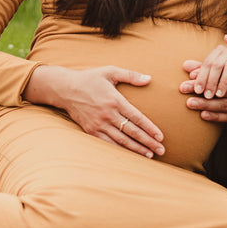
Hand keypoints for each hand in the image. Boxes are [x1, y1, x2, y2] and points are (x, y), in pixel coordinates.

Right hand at [23, 64, 165, 157]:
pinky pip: (108, 143)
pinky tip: (130, 155)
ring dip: (136, 149)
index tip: (160, 136)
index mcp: (115, 100)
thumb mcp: (110, 71)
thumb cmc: (90, 78)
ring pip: (121, 140)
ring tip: (150, 155)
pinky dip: (120, 150)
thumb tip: (149, 78)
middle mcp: (107, 114)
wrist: (65, 89)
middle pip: (132, 131)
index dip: (150, 128)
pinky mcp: (91, 130)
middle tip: (161, 150)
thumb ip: (130, 75)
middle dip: (147, 142)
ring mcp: (98, 124)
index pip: (137, 117)